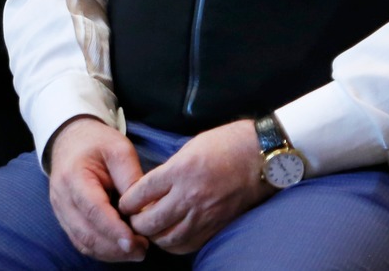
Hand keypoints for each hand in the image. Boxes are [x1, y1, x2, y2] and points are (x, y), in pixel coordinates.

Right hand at [46, 115, 149, 260]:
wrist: (72, 141)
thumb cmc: (98, 143)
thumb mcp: (120, 150)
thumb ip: (131, 178)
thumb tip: (145, 210)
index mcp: (73, 176)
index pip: (93, 209)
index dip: (113, 229)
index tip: (134, 242)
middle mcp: (62, 198)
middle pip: (86, 232)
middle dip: (115, 247)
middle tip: (142, 250)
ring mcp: (60, 212)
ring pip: (83, 242)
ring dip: (110, 253)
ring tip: (136, 252)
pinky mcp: (65, 220)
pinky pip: (81, 242)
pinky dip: (102, 250)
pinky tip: (121, 250)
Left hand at [117, 119, 272, 254]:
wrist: (262, 156)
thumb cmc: (227, 144)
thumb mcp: (190, 147)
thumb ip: (169, 169)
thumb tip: (151, 189)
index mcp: (180, 170)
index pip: (139, 194)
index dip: (127, 201)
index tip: (126, 202)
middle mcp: (189, 195)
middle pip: (148, 222)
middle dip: (136, 223)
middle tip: (134, 218)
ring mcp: (204, 214)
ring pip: (166, 239)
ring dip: (154, 236)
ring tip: (152, 228)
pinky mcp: (216, 225)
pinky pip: (187, 244)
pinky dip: (174, 243)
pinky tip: (172, 235)